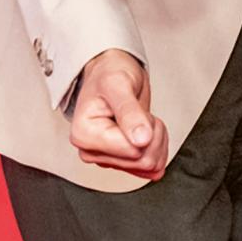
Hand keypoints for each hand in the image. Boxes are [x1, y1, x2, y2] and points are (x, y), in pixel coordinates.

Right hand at [69, 48, 167, 179]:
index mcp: (84, 135)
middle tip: (142, 114)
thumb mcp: (119, 84)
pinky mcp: (120, 160)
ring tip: (142, 119)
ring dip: (156, 140)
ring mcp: (106, 158)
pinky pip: (149, 168)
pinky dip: (156, 148)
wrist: (110, 72)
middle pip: (142, 161)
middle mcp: (92, 151)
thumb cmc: (109, 75)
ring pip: (148, 165)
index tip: (136, 111)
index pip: (133, 152)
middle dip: (154, 134)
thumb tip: (141, 139)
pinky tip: (146, 132)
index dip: (146, 129)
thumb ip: (130, 112)